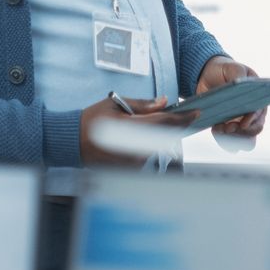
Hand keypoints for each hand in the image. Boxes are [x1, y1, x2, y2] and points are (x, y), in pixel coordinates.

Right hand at [78, 95, 193, 166]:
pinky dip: (151, 144)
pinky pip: (148, 153)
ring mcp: (134, 160)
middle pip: (166, 135)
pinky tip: (144, 136)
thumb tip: (164, 102)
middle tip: (186, 115)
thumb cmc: (92, 119)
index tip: (197, 112)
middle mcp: (136, 147)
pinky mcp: (131, 167)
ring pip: (158, 145)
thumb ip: (143, 105)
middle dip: (176, 125)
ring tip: (157, 124)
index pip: (165, 122)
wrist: (72, 141)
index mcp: (132, 129)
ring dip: (162, 134)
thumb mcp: (116, 104)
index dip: (184, 117)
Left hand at [195, 56, 265, 149]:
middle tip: (228, 127)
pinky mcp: (226, 128)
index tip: (243, 124)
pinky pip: (228, 141)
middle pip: (253, 132)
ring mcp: (240, 123)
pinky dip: (222, 139)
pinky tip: (214, 129)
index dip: (253, 122)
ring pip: (242, 141)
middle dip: (242, 133)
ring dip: (232, 139)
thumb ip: (239, 75)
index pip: (260, 115)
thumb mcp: (233, 68)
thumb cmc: (226, 70)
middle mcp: (253, 114)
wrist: (209, 75)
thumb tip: (240, 83)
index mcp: (259, 99)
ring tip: (219, 129)